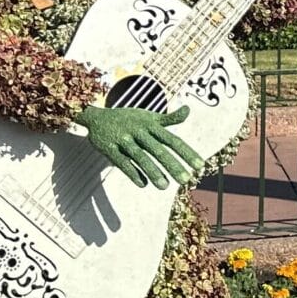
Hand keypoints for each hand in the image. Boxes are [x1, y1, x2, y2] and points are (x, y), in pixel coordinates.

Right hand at [77, 103, 201, 187]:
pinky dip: (132, 173)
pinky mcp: (109, 148)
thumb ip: (169, 118)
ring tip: (165, 187)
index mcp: (151, 125)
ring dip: (153, 172)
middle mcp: (139, 131)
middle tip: (186, 180)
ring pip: (140, 157)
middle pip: (158, 149)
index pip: (172, 140)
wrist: (96, 117)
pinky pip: (122, 162)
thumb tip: (188, 110)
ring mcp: (123, 139)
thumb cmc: (128, 119)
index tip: (200, 165)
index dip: (186, 152)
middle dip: (172, 165)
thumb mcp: (148, 117)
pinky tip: (143, 184)